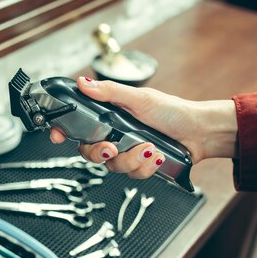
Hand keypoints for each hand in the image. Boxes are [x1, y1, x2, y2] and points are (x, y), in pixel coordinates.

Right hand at [50, 77, 237, 178]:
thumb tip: (84, 82)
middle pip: (89, 151)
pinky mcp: (140, 166)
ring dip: (131, 158)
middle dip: (100, 152)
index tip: (57, 135)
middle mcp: (115, 134)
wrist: (200, 133)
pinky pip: (132, 175)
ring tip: (149, 147)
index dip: (63, 131)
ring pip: (112, 167)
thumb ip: (110, 93)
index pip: (78, 124)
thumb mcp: (140, 98)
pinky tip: (157, 156)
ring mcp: (127, 151)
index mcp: (110, 115)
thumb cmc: (173, 111)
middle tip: (112, 147)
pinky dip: (145, 166)